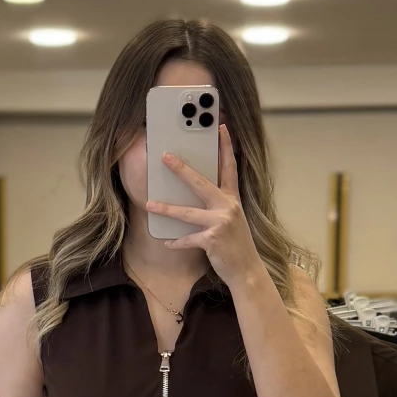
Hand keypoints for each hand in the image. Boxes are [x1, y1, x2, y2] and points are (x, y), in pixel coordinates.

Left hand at [145, 124, 262, 287]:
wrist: (246, 269)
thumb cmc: (236, 243)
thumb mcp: (231, 218)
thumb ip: (218, 204)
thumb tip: (195, 194)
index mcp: (232, 198)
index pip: (229, 167)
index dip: (226, 146)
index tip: (220, 127)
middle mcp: (228, 207)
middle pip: (201, 183)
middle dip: (181, 169)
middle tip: (165, 157)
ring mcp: (220, 223)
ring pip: (188, 213)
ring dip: (167, 209)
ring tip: (150, 204)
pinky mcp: (213, 240)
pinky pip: (189, 239)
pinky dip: (177, 242)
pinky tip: (167, 242)